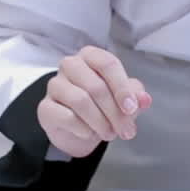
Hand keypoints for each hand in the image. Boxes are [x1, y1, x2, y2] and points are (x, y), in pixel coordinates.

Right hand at [37, 46, 152, 157]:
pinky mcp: (45, 107)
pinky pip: (66, 117)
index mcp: (90, 56)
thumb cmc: (101, 106)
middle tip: (126, 131)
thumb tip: (145, 99)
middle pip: (95, 86)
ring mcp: (54, 85)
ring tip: (110, 134)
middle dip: (115, 113)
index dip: (122, 87)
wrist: (77, 129)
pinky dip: (84, 129)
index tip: (132, 108)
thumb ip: (135, 96)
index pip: (108, 64)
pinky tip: (90, 133)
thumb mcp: (123, 99)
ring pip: (81, 101)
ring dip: (100, 122)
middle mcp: (70, 65)